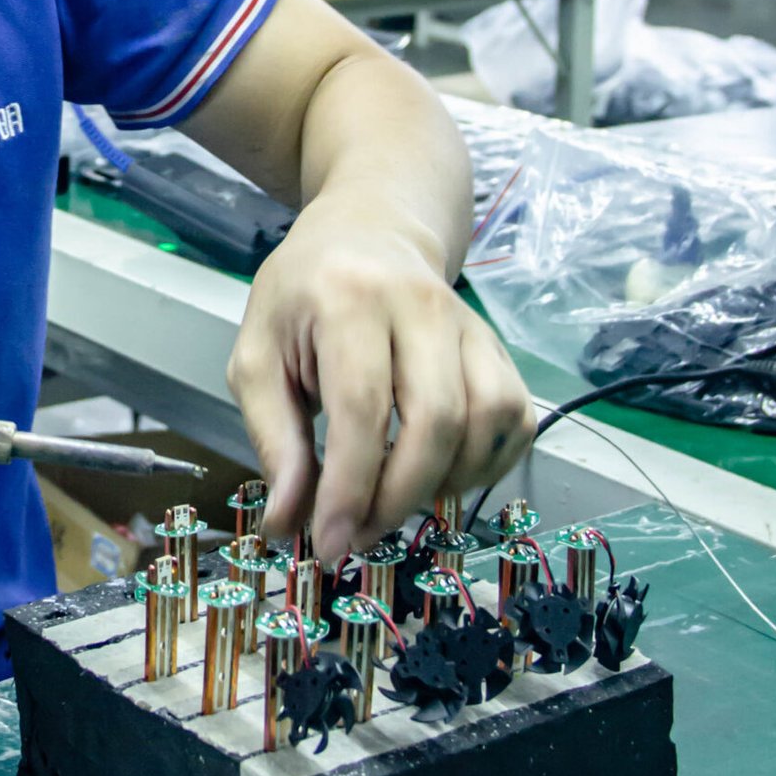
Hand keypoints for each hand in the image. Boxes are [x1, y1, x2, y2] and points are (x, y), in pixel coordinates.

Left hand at [227, 204, 534, 567]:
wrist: (368, 231)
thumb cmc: (303, 295)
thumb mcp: (258, 356)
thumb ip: (273, 438)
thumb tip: (288, 522)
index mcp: (349, 300)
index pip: (362, 407)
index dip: (350, 487)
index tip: (331, 543)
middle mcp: (421, 306)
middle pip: (438, 418)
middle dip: (401, 496)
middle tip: (362, 532)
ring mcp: (470, 324)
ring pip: (489, 419)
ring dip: (448, 483)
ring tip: (397, 501)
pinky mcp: (498, 347)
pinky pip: (516, 417)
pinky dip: (489, 464)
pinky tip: (442, 476)